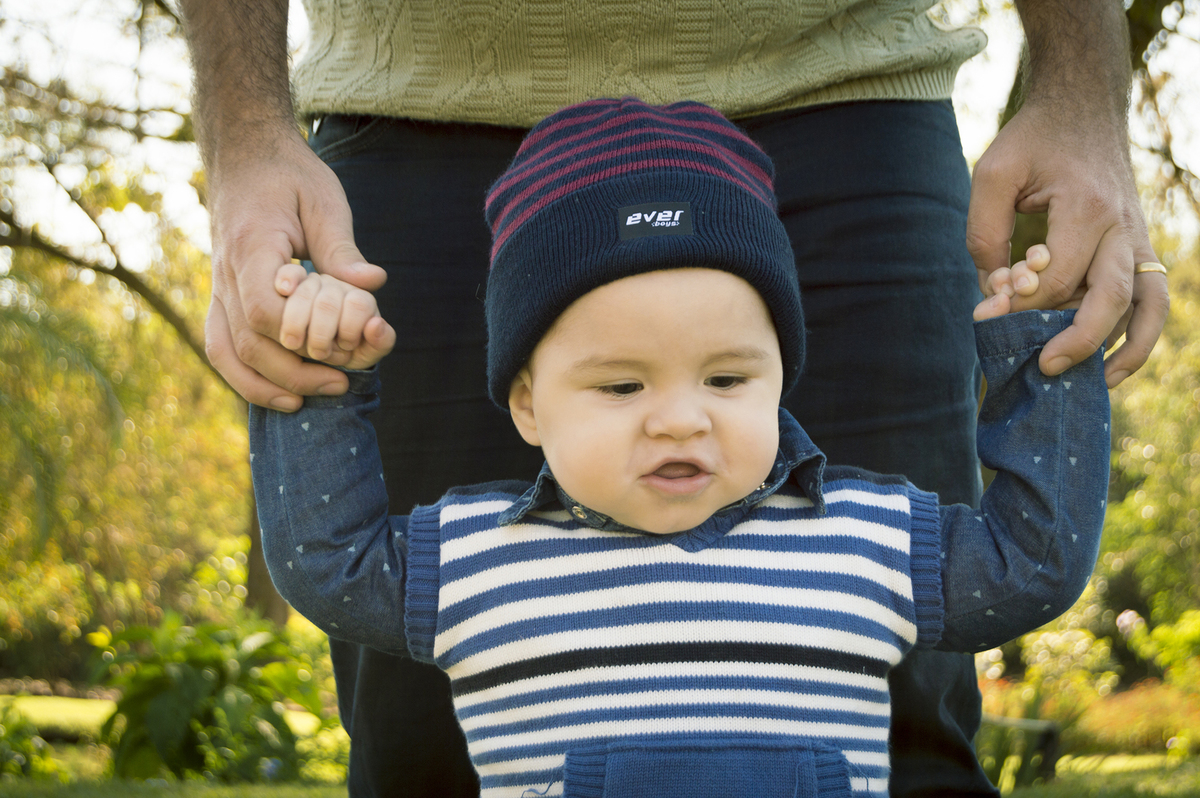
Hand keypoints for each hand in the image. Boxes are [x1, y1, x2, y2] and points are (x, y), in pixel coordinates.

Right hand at [204, 129, 387, 409]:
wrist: (244, 155)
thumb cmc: (289, 175)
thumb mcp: (324, 201)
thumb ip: (343, 248)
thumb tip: (374, 284)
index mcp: (252, 248)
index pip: (265, 311)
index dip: (300, 338)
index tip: (340, 353)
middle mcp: (226, 273)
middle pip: (250, 343)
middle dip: (296, 373)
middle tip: (342, 383)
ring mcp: (217, 288)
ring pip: (228, 353)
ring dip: (267, 384)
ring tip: (309, 400)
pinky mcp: (220, 296)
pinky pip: (221, 346)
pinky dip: (244, 376)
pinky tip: (280, 393)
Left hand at [966, 93, 1168, 388]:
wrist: (1082, 109)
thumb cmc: (1034, 140)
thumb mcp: (994, 172)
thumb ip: (984, 231)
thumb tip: (994, 291)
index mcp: (1087, 206)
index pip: (1056, 277)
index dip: (1019, 306)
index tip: (985, 316)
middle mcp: (1122, 226)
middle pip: (1110, 297)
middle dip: (1075, 339)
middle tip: (1039, 368)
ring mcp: (1137, 238)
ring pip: (1146, 305)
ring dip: (1124, 349)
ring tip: (1092, 384)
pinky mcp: (1138, 247)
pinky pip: (1153, 300)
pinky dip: (1141, 336)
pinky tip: (1113, 367)